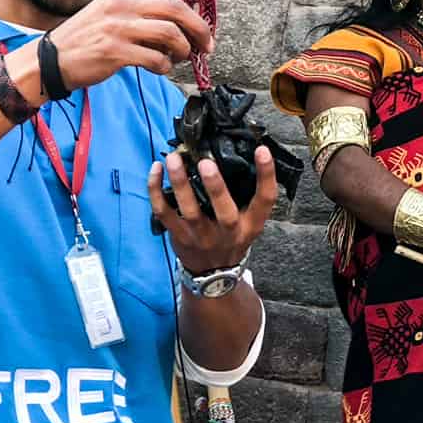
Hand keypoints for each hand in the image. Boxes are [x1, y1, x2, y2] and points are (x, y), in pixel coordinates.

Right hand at [48, 0, 214, 87]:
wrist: (52, 59)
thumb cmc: (86, 40)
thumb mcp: (112, 14)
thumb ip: (142, 15)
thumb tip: (180, 26)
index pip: (170, 0)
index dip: (193, 19)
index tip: (203, 35)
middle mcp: (122, 5)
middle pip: (175, 11)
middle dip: (198, 30)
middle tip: (206, 47)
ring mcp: (118, 27)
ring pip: (169, 34)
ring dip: (182, 50)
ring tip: (178, 59)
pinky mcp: (114, 51)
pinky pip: (155, 58)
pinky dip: (164, 66)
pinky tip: (159, 68)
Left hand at [149, 145, 277, 276]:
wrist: (211, 273)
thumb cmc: (230, 237)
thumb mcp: (248, 222)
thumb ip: (246, 196)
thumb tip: (235, 153)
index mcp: (250, 224)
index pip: (265, 199)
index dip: (266, 175)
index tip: (262, 150)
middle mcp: (228, 232)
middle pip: (224, 211)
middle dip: (215, 186)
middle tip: (206, 162)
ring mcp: (201, 236)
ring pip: (189, 210)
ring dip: (180, 182)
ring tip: (173, 158)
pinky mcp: (178, 235)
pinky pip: (164, 212)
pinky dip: (156, 191)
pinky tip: (155, 170)